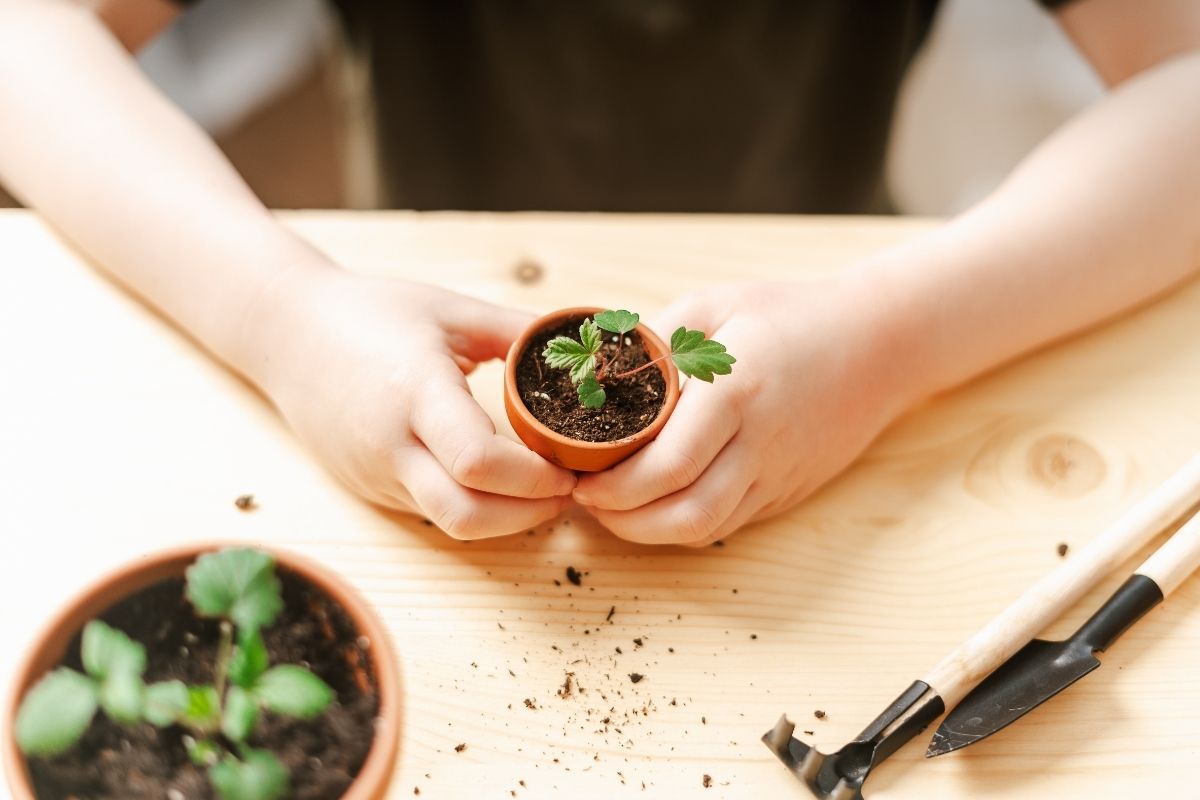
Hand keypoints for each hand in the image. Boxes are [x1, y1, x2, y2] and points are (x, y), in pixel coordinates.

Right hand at [250, 267, 575, 537]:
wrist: (285, 333)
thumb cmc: (372, 313)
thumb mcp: (451, 310)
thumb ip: (519, 331)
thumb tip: (585, 350)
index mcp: (414, 392)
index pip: (479, 462)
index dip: (534, 478)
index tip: (568, 466)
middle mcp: (390, 444)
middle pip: (467, 516)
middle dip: (529, 515)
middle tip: (567, 492)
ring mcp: (375, 473)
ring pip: (450, 523)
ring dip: (505, 519)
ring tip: (541, 490)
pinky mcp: (369, 488)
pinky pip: (430, 512)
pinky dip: (473, 507)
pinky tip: (497, 484)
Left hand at [572, 277, 912, 544]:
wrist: (882, 343)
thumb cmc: (792, 315)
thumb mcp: (715, 305)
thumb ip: (654, 341)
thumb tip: (592, 375)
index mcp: (738, 390)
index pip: (669, 464)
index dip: (615, 486)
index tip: (579, 476)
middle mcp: (761, 442)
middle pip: (685, 513)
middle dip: (622, 520)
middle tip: (586, 499)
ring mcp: (778, 473)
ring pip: (706, 529)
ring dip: (649, 531)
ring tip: (612, 507)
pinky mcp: (787, 491)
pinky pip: (728, 524)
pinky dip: (683, 524)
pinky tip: (656, 504)